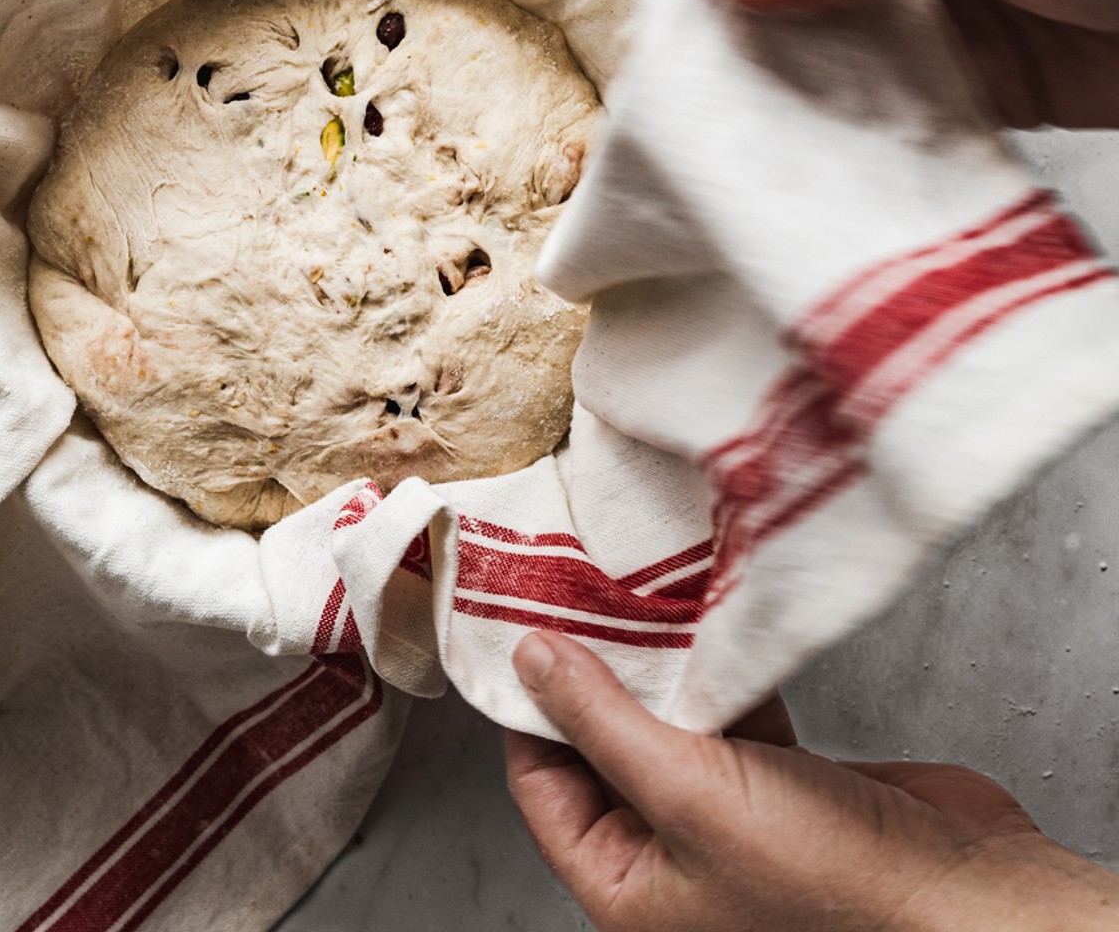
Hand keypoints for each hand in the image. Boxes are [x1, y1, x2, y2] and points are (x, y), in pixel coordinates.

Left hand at [505, 631, 1118, 931]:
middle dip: (598, 677)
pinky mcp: (784, 784)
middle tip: (581, 598)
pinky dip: (720, 677)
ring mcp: (728, 818)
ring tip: (639, 600)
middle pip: (603, 749)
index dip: (531, 710)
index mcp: (627, 887)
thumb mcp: (687, 794)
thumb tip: (531, 661)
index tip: (527, 632)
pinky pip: (728, 719)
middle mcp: (670, 858)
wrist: (966, 895)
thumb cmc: (832, 881)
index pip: (543, 786)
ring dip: (660, 670)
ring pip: (667, 726)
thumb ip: (602, 723)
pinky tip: (710, 632)